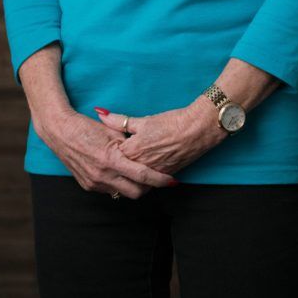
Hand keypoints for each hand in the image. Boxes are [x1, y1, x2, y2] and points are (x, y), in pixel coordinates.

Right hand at [37, 108, 178, 199]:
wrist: (60, 132)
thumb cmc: (86, 127)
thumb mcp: (111, 132)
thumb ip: (129, 143)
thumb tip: (146, 150)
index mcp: (111, 159)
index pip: (142, 175)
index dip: (160, 179)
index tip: (172, 180)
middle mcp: (103, 175)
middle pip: (136, 192)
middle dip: (149, 188)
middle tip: (156, 178)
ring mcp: (94, 182)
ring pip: (123, 193)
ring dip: (133, 186)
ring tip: (139, 174)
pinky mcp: (87, 185)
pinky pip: (110, 190)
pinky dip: (118, 184)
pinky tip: (121, 173)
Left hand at [94, 98, 227, 177]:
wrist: (197, 130)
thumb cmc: (171, 122)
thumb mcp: (143, 120)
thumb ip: (119, 120)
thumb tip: (100, 113)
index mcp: (132, 151)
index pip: (112, 158)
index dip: (107, 153)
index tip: (102, 149)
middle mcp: (141, 166)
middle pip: (121, 175)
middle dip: (115, 172)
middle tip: (109, 167)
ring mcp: (153, 173)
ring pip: (135, 184)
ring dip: (129, 180)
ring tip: (124, 173)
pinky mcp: (165, 175)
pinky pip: (149, 184)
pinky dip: (144, 180)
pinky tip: (141, 173)